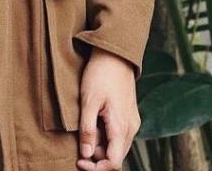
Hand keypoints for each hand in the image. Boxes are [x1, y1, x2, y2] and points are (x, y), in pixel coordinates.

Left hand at [75, 49, 139, 169]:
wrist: (115, 53)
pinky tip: (95, 123)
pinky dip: (106, 136)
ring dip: (101, 146)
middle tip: (80, 146)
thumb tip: (86, 154)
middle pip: (116, 157)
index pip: (114, 163)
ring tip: (86, 129)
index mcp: (121, 127)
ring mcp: (132, 121)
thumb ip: (88, 130)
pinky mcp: (129, 115)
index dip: (97, 168)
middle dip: (97, 158)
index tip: (80, 162)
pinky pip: (119, 135)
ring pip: (117, 146)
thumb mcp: (88, 101)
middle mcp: (131, 128)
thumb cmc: (100, 74)